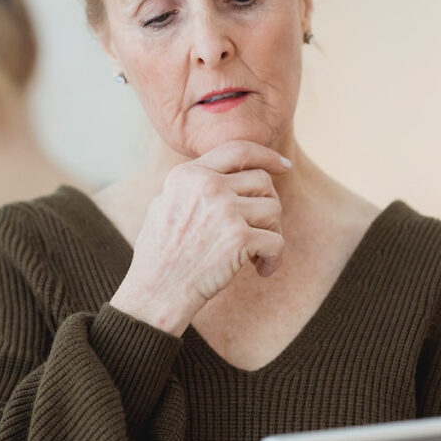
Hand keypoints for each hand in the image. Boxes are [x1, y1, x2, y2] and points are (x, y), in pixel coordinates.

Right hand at [110, 140, 289, 335]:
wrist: (157, 291)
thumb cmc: (160, 254)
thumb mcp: (165, 204)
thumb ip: (195, 185)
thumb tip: (231, 175)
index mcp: (188, 174)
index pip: (238, 150)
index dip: (266, 156)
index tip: (284, 166)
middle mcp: (207, 186)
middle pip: (262, 181)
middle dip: (267, 204)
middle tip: (260, 228)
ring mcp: (225, 211)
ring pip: (273, 209)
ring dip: (271, 231)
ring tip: (255, 253)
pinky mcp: (239, 239)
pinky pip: (277, 241)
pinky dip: (274, 258)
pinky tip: (261, 269)